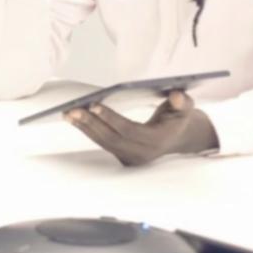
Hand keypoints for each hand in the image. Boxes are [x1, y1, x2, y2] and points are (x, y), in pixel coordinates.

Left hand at [65, 90, 219, 166]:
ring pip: (104, 142)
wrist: (178, 138)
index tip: (94, 104)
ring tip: (68, 113)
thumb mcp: (185, 109)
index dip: (111, 118)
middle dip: (90, 123)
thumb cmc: (178, 118)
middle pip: (111, 138)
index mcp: (157, 140)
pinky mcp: (123, 157)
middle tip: (72, 109)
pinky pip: (103, 144)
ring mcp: (131, 158)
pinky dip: (88, 131)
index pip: (129, 130)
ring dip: (85, 127)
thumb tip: (177, 95)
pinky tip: (75, 120)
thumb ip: (182, 102)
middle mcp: (143, 153)